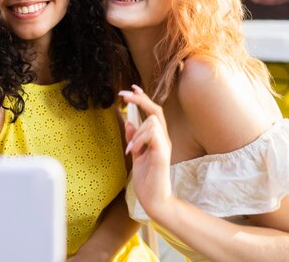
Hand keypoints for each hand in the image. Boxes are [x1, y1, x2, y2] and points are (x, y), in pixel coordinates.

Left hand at [119, 85, 173, 218]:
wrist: (155, 200)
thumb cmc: (147, 179)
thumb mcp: (136, 155)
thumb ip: (134, 139)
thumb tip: (129, 123)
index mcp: (157, 138)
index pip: (152, 112)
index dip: (143, 98)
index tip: (131, 87)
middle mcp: (163, 139)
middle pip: (155, 111)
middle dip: (139, 100)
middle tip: (123, 94)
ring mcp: (165, 146)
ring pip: (152, 122)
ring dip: (137, 132)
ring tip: (131, 149)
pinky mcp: (163, 155)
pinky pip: (154, 136)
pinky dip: (140, 140)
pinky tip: (133, 151)